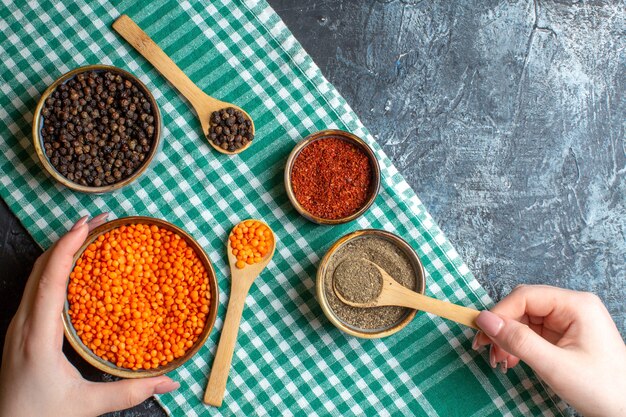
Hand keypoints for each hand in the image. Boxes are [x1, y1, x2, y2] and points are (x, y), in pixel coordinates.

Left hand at [0, 214, 179, 416]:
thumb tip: (168, 382)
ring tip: (89, 235)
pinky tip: (74, 267)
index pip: (49, 281)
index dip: (66, 249)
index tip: (86, 226)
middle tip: (99, 221)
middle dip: (68, 239)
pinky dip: (55, 267)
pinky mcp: (20, 330)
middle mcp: (22, 325)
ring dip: (61, 251)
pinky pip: (36, 287)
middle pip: (41, 268)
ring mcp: (18, 326)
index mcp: (37, 337)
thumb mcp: (87, 406)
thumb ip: (130, 392)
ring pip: (36, 275)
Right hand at [473, 285, 625, 416]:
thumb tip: (484, 320)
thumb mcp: (555, 366)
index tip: (481, 334)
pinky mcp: (565, 336)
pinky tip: (512, 361)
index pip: (525, 296)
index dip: (500, 313)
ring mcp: (569, 321)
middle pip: (523, 306)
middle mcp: (572, 307)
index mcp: (576, 305)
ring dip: (508, 339)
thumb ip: (518, 340)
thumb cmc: (602, 389)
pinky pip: (533, 333)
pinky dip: (518, 346)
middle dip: (503, 328)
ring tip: (500, 361)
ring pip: (525, 320)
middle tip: (486, 350)